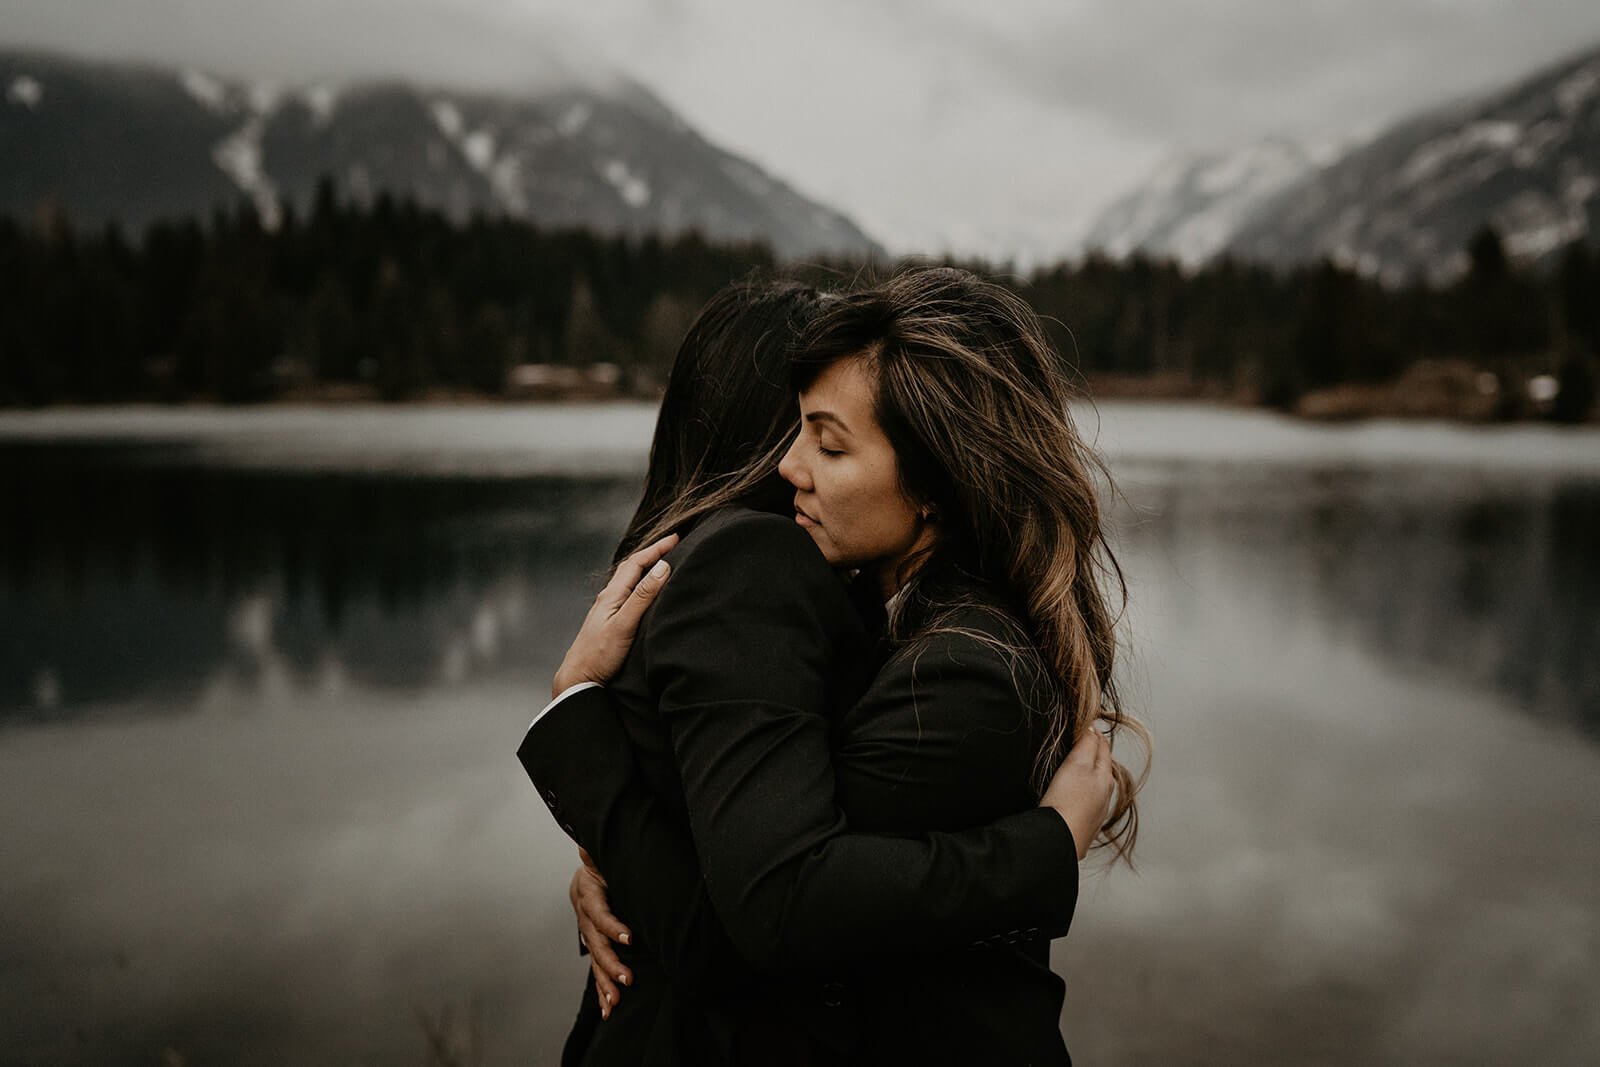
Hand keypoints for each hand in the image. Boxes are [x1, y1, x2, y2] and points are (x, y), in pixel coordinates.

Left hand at [551, 534, 678, 697]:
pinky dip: (640, 586)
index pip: (636, 563)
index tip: (676, 538)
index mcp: (612, 595)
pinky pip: (627, 595)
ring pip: (628, 581)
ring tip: (662, 563)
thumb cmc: (598, 654)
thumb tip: (662, 567)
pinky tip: (645, 594)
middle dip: (652, 554)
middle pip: (631, 568)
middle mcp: (608, 599)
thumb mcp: (624, 624)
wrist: (577, 678)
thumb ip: (643, 596)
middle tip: (672, 545)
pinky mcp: (609, 623)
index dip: (657, 549)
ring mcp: (607, 611)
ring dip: (645, 569)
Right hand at [570, 849, 633, 1018]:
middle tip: (628, 979)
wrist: (591, 869)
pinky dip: (601, 992)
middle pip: (596, 944)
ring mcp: (587, 932)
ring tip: (615, 1003)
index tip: (630, 937)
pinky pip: (597, 971)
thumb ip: (596, 850)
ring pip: (595, 962)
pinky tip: (608, 1011)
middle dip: (611, 963)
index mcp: (587, 892)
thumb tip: (586, 844)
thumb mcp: (602, 851)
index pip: (599, 912)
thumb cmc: (604, 859)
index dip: (612, 926)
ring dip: (605, 984)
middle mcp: (584, 915)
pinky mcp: (594, 945)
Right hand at [1040, 728, 1115, 859]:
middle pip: (1101, 766)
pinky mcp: (1083, 825)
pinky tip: (1071, 796)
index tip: (1084, 723)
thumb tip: (1093, 728)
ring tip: (1076, 766)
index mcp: (1104, 776)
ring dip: (1088, 773)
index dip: (1093, 733)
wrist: (1060, 839)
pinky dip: (1081, 793)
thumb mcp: (1078, 764)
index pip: (1102, 747)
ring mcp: (1095, 811)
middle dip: (1093, 752)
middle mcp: (1104, 794)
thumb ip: (1087, 744)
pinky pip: (1085, 802)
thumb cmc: (1068, 801)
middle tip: (1080, 740)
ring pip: (1095, 786)